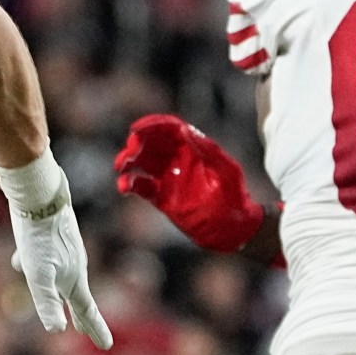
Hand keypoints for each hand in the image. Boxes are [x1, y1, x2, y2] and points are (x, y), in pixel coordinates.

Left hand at [0, 151, 112, 348]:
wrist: (40, 194)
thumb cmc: (39, 236)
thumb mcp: (38, 274)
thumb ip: (47, 302)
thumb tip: (56, 330)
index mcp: (74, 278)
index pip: (86, 310)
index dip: (96, 329)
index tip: (107, 347)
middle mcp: (73, 266)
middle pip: (77, 298)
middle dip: (81, 317)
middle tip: (85, 332)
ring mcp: (65, 251)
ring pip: (59, 278)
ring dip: (60, 294)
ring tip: (58, 303)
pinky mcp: (53, 237)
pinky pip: (44, 259)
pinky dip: (36, 266)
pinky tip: (19, 259)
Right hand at [114, 114, 260, 252]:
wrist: (231, 230)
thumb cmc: (234, 198)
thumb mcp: (226, 171)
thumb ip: (207, 150)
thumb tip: (184, 129)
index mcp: (193, 147)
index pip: (169, 128)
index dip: (152, 125)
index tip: (136, 130)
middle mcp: (178, 159)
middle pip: (151, 142)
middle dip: (137, 142)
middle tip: (131, 150)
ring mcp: (168, 177)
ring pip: (141, 162)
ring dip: (128, 160)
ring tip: (121, 166)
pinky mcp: (160, 197)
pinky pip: (140, 186)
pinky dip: (129, 183)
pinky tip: (124, 186)